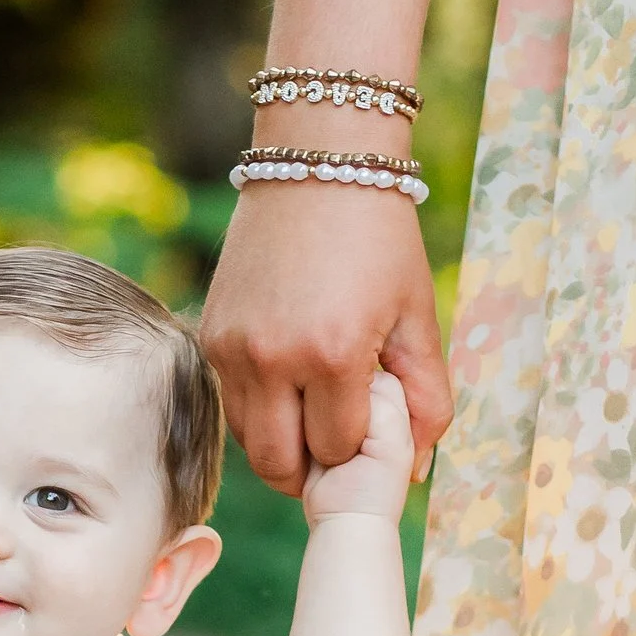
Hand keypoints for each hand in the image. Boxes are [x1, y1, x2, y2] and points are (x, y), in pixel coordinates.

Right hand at [200, 183, 450, 495]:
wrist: (316, 167)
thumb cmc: (379, 239)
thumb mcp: (417, 317)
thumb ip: (426, 398)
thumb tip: (418, 469)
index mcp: (333, 354)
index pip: (337, 450)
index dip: (360, 447)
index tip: (374, 418)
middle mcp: (272, 359)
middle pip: (280, 464)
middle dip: (313, 466)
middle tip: (339, 439)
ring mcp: (232, 349)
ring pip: (249, 442)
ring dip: (283, 441)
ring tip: (317, 409)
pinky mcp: (209, 336)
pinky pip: (232, 404)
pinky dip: (261, 408)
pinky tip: (292, 379)